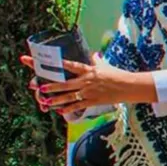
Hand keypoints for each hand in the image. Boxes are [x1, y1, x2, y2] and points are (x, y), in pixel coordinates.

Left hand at [18, 54, 155, 116]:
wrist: (129, 86)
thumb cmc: (118, 75)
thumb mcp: (106, 66)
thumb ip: (97, 61)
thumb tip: (94, 54)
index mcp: (89, 70)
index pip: (71, 65)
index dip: (59, 63)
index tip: (48, 62)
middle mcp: (86, 81)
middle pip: (64, 83)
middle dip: (50, 85)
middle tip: (38, 86)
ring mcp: (89, 92)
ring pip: (68, 96)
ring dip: (55, 99)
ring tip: (44, 100)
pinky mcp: (92, 101)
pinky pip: (77, 105)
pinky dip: (68, 109)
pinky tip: (59, 111)